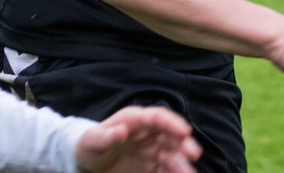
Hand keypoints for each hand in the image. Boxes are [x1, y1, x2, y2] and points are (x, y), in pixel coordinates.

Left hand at [76, 106, 200, 172]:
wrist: (89, 160)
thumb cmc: (91, 144)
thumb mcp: (93, 140)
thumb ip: (107, 136)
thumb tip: (121, 131)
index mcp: (135, 119)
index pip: (158, 117)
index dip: (173, 123)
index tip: (185, 132)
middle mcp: (148, 132)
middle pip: (170, 135)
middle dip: (183, 143)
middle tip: (193, 154)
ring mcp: (151, 149)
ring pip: (172, 153)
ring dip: (182, 162)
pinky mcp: (151, 165)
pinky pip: (166, 169)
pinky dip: (174, 172)